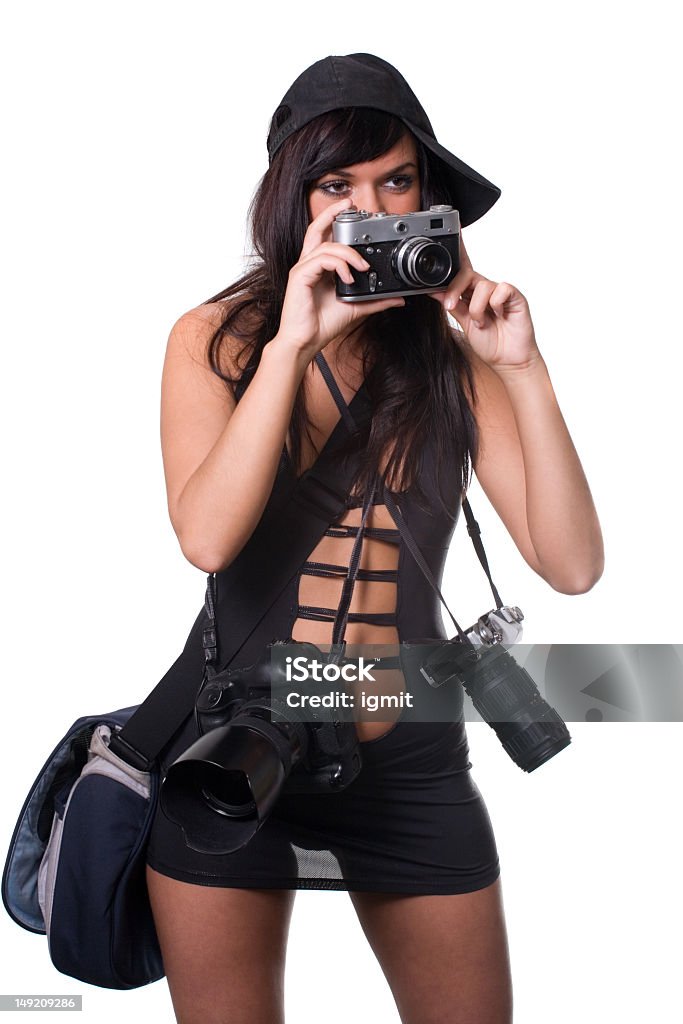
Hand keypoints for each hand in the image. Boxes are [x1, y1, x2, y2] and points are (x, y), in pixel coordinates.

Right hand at [276, 197, 405, 360]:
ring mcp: (303, 269)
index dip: (337, 223)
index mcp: (319, 268)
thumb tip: (398, 298)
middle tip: (351, 205)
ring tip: (362, 268)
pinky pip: (321, 259)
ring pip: (325, 245)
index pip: (326, 237)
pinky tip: (349, 278)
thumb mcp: (356, 309)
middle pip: (316, 228)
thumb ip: (376, 301)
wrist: (305, 342)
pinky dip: (339, 265)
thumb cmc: (323, 324)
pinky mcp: (300, 276)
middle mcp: (309, 264)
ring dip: (348, 253)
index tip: (355, 215)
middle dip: (332, 213)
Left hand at [428, 233, 540, 373]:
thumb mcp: (464, 323)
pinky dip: (496, 303)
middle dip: (455, 289)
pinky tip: (499, 315)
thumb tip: (434, 290)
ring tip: (482, 323)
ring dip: (477, 308)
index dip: (457, 255)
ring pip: (482, 285)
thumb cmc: (490, 343)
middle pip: (467, 274)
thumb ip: (452, 305)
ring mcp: (500, 292)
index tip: (451, 237)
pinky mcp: (515, 296)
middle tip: (450, 307)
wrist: (508, 361)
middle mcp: (485, 290)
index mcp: (471, 294)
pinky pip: (502, 289)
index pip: (461, 272)